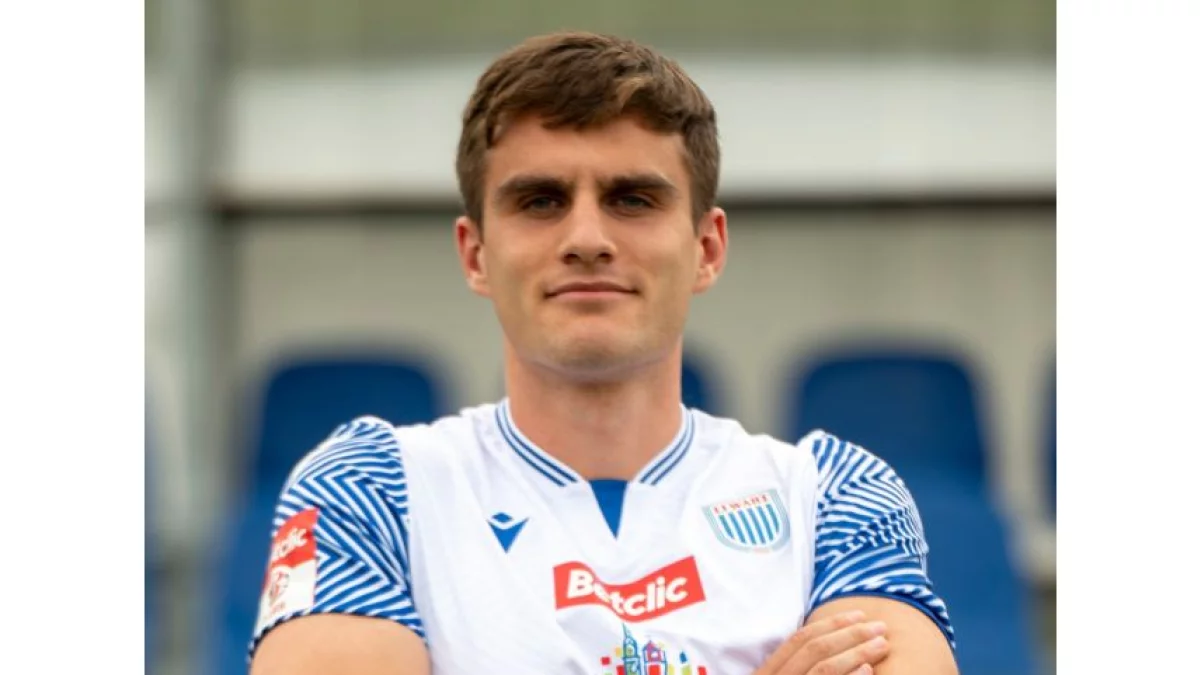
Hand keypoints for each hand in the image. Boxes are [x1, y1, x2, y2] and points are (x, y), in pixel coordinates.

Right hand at [752, 610, 890, 674]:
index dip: (830, 624)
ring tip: (882, 645)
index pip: (799, 638)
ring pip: (823, 668)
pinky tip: (868, 671)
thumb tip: (831, 642)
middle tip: (880, 627)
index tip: (859, 614)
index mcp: (767, 671)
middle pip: (814, 649)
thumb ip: (794, 665)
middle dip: (850, 634)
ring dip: (856, 653)